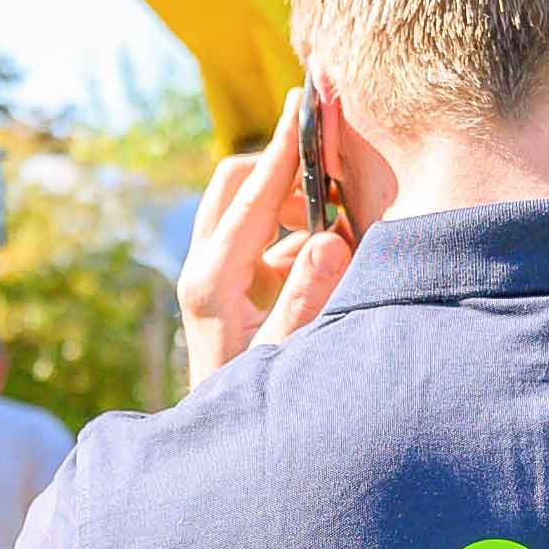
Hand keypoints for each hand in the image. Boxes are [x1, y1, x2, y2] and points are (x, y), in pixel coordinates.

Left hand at [177, 87, 356, 387]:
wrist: (219, 448)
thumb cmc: (254, 405)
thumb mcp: (286, 357)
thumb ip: (309, 299)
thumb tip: (331, 238)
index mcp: (211, 280)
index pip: (252, 194)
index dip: (283, 147)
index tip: (304, 100)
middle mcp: (203, 268)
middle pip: (237, 184)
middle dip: (284, 169)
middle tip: (335, 167)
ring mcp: (212, 274)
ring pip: (250, 208)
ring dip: (295, 206)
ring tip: (346, 227)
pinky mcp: (227, 285)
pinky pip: (263, 239)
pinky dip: (296, 236)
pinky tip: (331, 258)